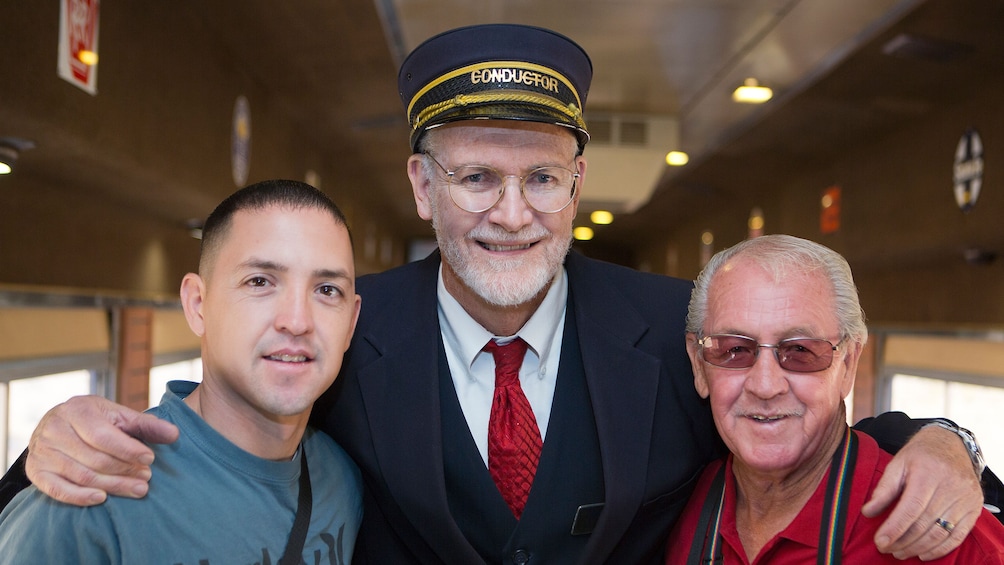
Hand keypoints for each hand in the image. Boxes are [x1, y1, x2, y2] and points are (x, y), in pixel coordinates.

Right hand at [25, 395, 178, 505]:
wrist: (58, 426)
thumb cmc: (96, 420)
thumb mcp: (119, 416)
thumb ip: (147, 425)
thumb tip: (175, 434)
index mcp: (76, 410)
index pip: (103, 435)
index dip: (128, 450)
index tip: (150, 459)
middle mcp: (54, 428)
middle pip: (94, 458)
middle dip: (124, 470)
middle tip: (147, 478)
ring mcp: (42, 451)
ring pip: (81, 475)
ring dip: (112, 485)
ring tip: (138, 489)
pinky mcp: (36, 471)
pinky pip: (58, 489)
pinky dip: (80, 496)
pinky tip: (102, 499)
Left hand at [862, 425, 983, 559]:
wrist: (951, 444)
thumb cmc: (920, 454)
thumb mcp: (897, 463)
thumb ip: (884, 488)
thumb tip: (868, 512)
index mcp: (928, 472)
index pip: (911, 508)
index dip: (895, 528)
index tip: (880, 541)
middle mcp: (950, 486)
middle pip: (925, 523)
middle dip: (903, 541)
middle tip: (887, 549)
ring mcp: (965, 499)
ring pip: (940, 533)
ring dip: (918, 547)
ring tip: (900, 552)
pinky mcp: (974, 509)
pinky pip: (957, 536)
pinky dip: (940, 549)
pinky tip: (923, 553)